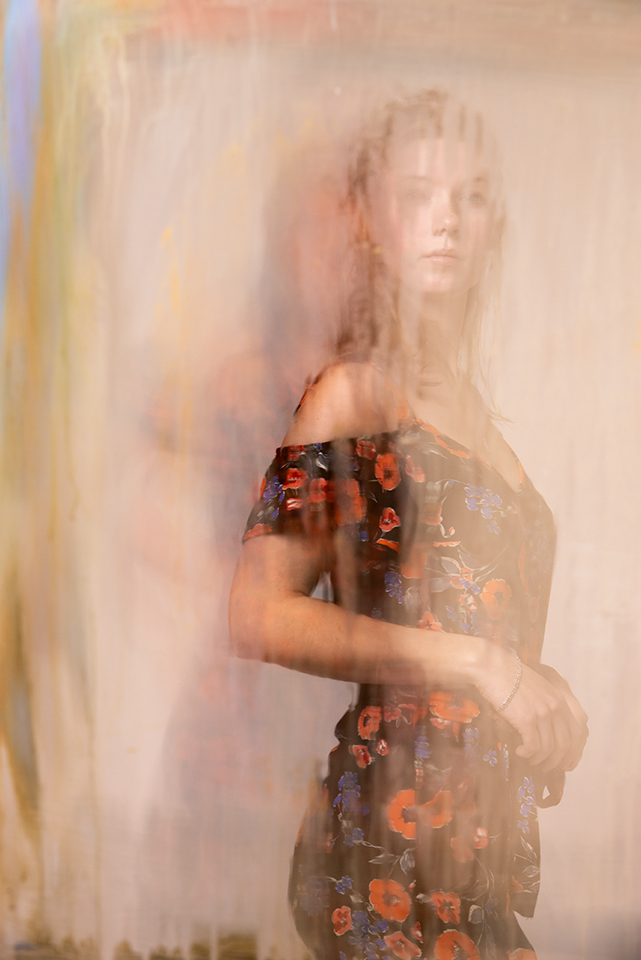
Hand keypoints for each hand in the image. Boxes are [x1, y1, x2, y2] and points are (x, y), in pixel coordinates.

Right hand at [476, 646, 588, 772]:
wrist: (492, 666)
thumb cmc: (508, 676)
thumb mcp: (536, 687)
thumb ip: (545, 704)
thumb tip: (545, 728)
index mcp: (559, 698)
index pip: (577, 731)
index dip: (573, 750)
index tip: (564, 760)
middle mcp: (555, 706)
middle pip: (565, 744)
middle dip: (557, 760)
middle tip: (546, 767)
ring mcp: (542, 713)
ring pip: (549, 749)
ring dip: (539, 759)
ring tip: (529, 759)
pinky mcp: (527, 720)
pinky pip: (533, 747)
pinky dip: (527, 753)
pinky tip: (519, 751)